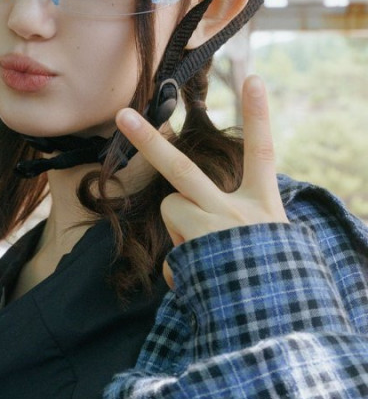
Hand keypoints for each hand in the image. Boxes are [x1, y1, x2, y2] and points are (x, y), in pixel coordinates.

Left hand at [115, 75, 287, 288]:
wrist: (276, 321)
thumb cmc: (270, 279)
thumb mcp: (267, 240)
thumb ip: (234, 218)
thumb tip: (192, 219)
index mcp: (263, 205)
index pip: (263, 152)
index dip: (258, 115)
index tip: (253, 77)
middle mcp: (238, 210)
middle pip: (184, 169)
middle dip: (150, 141)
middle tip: (122, 114)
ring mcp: (212, 230)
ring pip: (173, 210)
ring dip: (181, 231)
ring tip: (209, 257)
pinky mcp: (193, 253)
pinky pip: (172, 253)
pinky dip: (181, 268)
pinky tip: (204, 283)